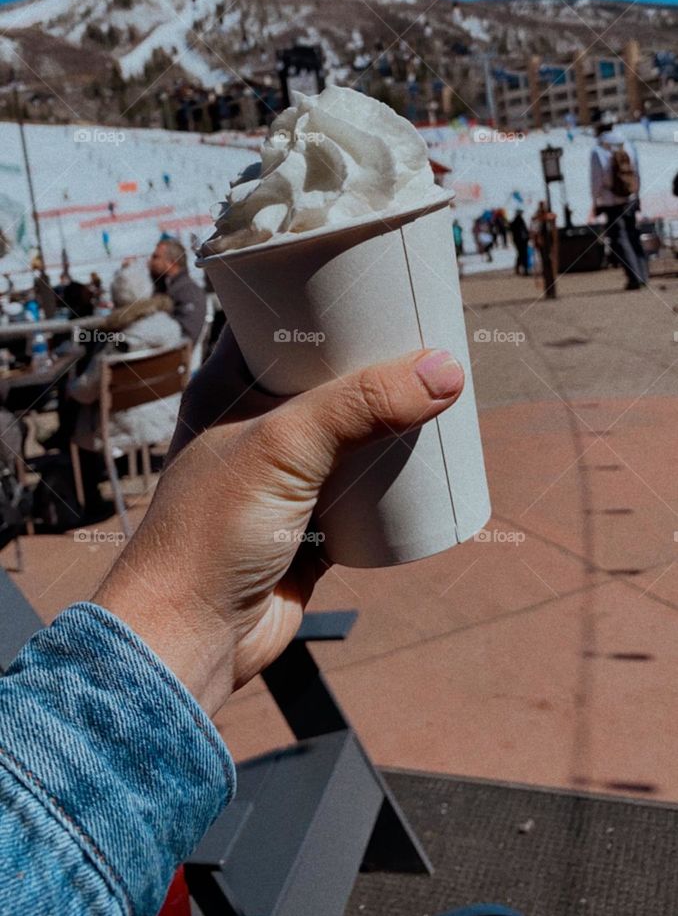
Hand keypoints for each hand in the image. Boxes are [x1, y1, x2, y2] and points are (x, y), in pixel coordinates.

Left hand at [95, 330, 464, 715]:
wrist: (192, 639)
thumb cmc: (211, 533)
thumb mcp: (286, 447)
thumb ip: (362, 404)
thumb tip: (446, 369)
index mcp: (228, 385)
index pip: (278, 318)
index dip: (325, 294)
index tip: (380, 277)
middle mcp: (256, 422)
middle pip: (328, 373)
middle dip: (378, 356)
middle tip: (431, 330)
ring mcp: (285, 473)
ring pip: (351, 430)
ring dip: (392, 414)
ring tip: (443, 384)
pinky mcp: (312, 521)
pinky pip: (364, 485)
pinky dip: (397, 471)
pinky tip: (434, 452)